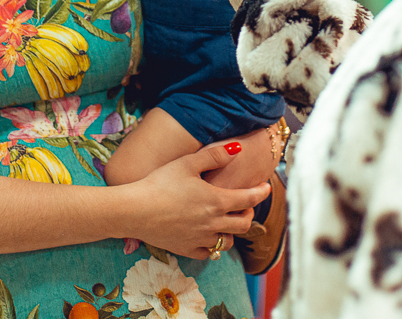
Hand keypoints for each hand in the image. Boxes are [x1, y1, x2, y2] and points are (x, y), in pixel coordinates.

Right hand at [127, 144, 270, 258]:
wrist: (134, 210)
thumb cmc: (160, 183)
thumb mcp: (188, 163)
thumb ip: (214, 155)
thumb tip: (237, 148)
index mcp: (216, 200)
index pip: (248, 199)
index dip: (260, 193)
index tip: (266, 188)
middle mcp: (213, 223)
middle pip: (243, 224)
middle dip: (249, 214)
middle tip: (245, 205)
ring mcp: (200, 238)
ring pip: (228, 242)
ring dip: (232, 232)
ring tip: (228, 221)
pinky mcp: (186, 249)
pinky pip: (209, 253)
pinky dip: (214, 246)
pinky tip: (210, 237)